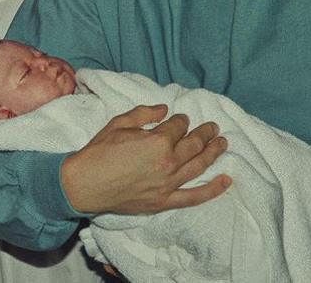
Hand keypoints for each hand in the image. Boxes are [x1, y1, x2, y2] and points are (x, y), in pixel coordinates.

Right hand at [61, 104, 229, 214]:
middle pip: (194, 144)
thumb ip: (144, 113)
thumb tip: (164, 109)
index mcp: (157, 141)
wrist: (84, 184)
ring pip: (199, 165)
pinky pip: (194, 196)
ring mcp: (168, 184)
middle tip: (212, 127)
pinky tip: (226, 180)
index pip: (178, 126)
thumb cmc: (98, 152)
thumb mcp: (119, 123)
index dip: (180, 120)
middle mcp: (168, 162)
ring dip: (214, 153)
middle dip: (205, 133)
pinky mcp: (164, 201)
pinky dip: (212, 189)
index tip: (180, 119)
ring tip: (223, 143)